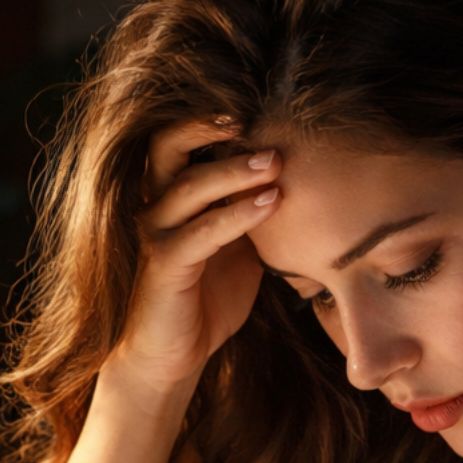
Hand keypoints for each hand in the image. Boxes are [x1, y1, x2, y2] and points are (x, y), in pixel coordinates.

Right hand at [108, 118, 279, 413]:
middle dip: (210, 126)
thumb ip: (257, 211)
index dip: (214, 119)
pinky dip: (236, 214)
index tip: (260, 106)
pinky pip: (200, 232)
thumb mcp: (241, 247)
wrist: (175, 356)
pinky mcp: (164, 266)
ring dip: (233, 171)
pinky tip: (269, 203)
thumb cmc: (208, 298)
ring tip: (275, 162)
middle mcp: (156, 205)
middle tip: (259, 121)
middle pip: (168, 145)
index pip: (184, 140)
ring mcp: (156, 233)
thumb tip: (306, 181)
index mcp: (172, 194)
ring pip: (188, 186)